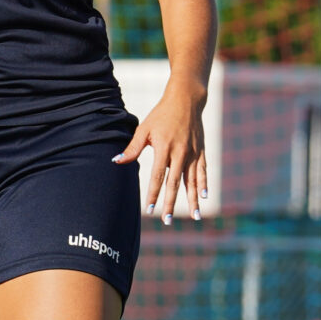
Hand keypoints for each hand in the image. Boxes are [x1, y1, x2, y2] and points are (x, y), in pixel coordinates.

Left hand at [116, 84, 209, 225]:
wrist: (186, 100)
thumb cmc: (161, 114)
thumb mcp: (144, 129)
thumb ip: (133, 147)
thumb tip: (116, 161)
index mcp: (164, 148)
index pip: (157, 176)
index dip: (153, 194)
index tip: (150, 209)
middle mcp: (180, 153)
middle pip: (174, 183)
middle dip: (170, 203)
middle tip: (166, 220)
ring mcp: (192, 152)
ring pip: (192, 181)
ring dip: (192, 200)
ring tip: (194, 216)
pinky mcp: (200, 151)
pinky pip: (202, 171)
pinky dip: (203, 184)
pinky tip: (203, 197)